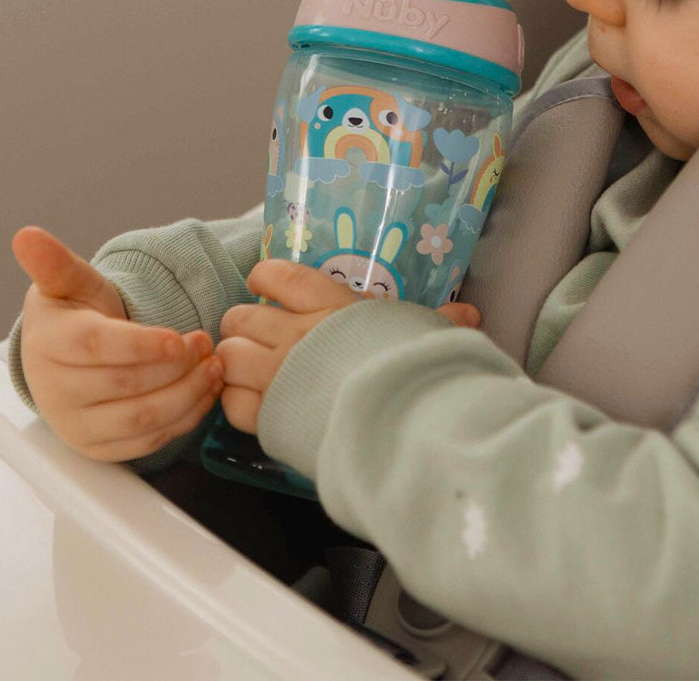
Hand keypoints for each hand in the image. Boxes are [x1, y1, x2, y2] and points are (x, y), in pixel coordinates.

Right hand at [12, 226, 222, 461]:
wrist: (71, 357)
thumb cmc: (77, 314)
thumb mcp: (71, 283)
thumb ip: (57, 263)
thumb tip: (26, 236)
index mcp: (48, 344)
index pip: (97, 348)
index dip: (143, 344)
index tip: (181, 337)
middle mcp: (55, 392)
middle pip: (126, 386)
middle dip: (177, 366)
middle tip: (207, 344)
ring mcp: (76, 426)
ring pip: (142, 420)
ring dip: (188, 394)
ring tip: (214, 368)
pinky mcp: (99, 449)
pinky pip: (148, 443)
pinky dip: (185, 419)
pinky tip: (204, 392)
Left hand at [216, 258, 480, 434]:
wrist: (405, 422)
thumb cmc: (418, 367)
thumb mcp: (428, 334)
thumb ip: (441, 323)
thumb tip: (469, 314)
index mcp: (329, 305)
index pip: (278, 275)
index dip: (264, 277)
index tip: (266, 286)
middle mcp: (295, 334)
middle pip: (241, 317)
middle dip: (243, 325)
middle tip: (258, 337)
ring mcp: (277, 376)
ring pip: (228, 356)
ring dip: (235, 362)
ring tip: (251, 373)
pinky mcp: (269, 418)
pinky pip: (233, 403)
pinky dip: (237, 402)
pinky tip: (255, 406)